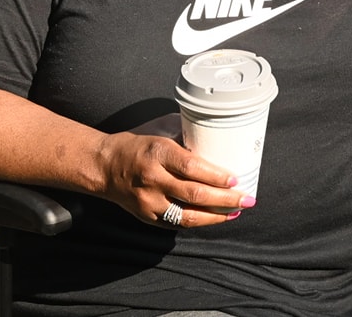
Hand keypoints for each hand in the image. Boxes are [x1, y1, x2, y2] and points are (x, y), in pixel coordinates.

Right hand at [95, 123, 251, 227]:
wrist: (104, 166)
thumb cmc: (137, 143)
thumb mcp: (161, 128)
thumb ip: (187, 131)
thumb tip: (218, 134)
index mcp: (157, 153)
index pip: (191, 167)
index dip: (216, 176)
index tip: (236, 180)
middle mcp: (152, 179)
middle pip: (194, 194)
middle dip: (225, 200)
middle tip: (247, 199)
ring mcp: (148, 202)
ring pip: (187, 216)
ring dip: (216, 216)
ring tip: (236, 212)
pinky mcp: (147, 217)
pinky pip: (177, 223)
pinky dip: (199, 221)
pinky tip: (215, 218)